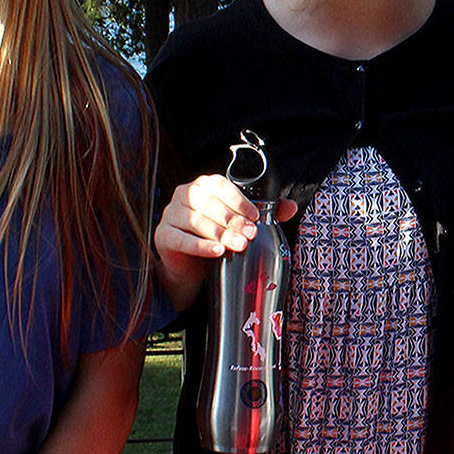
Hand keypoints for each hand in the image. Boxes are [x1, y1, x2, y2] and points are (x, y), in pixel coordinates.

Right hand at [154, 175, 296, 310]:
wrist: (192, 269)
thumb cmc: (218, 239)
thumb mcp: (241, 225)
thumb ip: (266, 214)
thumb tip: (291, 207)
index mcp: (204, 185)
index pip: (220, 185)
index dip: (239, 200)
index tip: (256, 217)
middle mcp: (184, 194)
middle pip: (207, 202)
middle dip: (231, 220)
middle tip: (250, 235)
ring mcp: (170, 214)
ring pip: (194, 219)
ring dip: (218, 233)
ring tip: (237, 246)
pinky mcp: (162, 236)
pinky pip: (179, 238)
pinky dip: (199, 245)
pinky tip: (216, 252)